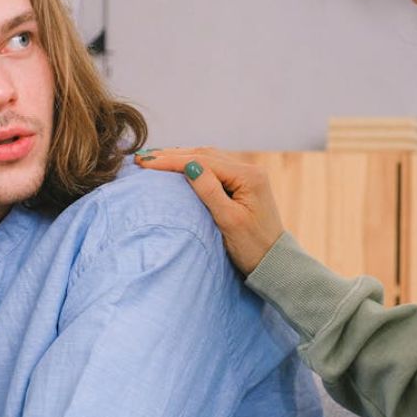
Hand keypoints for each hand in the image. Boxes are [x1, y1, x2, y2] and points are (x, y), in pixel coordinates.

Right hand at [135, 148, 283, 274]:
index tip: (145, 162)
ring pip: (207, 158)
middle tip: (142, 157)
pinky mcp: (242, 184)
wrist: (273, 262)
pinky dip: (192, 165)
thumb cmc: (252, 247)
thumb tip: (188, 165)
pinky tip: (176, 166)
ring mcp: (246, 176)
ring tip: (153, 158)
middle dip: (172, 155)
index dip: (172, 160)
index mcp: (248, 176)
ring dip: (180, 157)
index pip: (203, 161)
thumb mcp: (228, 221)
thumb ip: (209, 191)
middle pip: (205, 154)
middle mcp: (249, 170)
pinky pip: (213, 168)